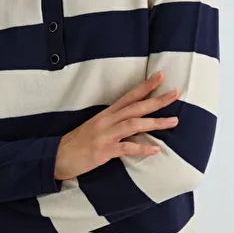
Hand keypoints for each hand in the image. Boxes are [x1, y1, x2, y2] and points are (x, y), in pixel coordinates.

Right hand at [54, 70, 179, 180]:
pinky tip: (155, 149)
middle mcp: (106, 121)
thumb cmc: (77, 143)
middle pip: (135, 107)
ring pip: (133, 124)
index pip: (129, 96)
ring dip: (155, 122)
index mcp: (106, 114)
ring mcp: (105, 135)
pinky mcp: (103, 150)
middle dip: (157, 99)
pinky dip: (141, 148)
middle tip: (175, 93)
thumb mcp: (95, 127)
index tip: (161, 76)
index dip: (145, 86)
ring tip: (173, 121)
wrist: (57, 156)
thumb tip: (133, 121)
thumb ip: (113, 123)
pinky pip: (126, 147)